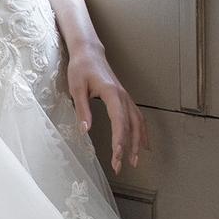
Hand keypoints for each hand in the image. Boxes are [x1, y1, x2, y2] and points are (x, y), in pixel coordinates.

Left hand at [66, 42, 149, 173]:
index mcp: (112, 93)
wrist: (89, 52)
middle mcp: (123, 96)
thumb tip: (85, 131)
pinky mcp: (124, 99)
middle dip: (128, 147)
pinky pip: (138, 117)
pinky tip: (142, 144)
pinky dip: (142, 132)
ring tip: (134, 161)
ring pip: (138, 122)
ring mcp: (126, 97)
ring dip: (138, 142)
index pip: (119, 120)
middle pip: (131, 125)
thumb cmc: (81, 68)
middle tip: (120, 165)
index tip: (117, 155)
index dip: (119, 139)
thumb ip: (82, 109)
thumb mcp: (76, 88)